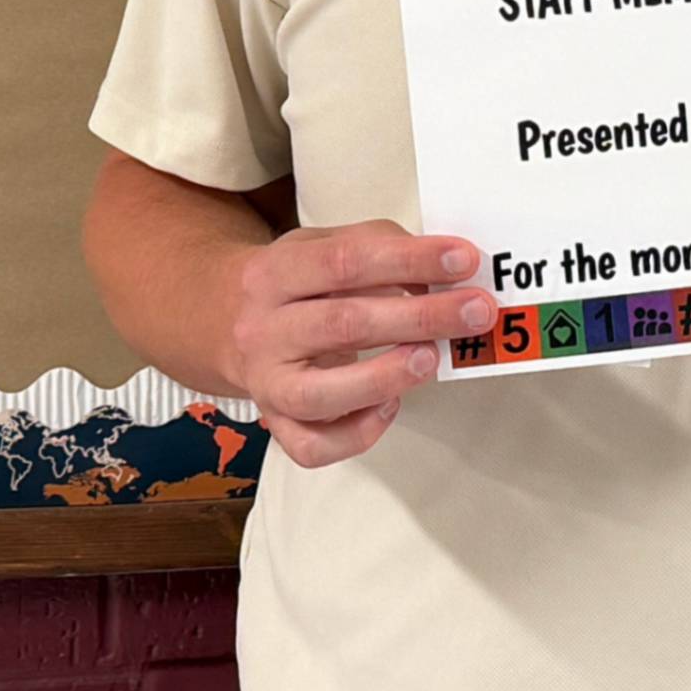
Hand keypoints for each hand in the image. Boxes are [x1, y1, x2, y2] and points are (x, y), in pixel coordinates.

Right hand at [227, 220, 497, 467]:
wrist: (216, 320)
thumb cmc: (291, 283)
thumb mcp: (318, 244)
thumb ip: (375, 245)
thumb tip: (440, 266)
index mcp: (273, 273)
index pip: (345, 261)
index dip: (409, 260)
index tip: (463, 259)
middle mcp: (262, 331)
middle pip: (342, 325)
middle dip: (419, 317)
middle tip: (475, 311)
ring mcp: (266, 383)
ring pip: (322, 394)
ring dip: (386, 376)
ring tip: (433, 357)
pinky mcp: (276, 423)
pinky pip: (313, 446)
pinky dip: (359, 432)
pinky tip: (391, 404)